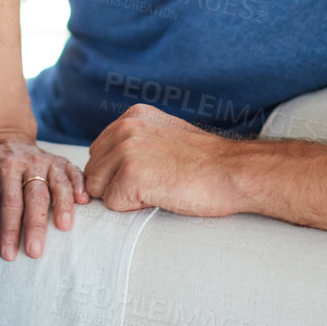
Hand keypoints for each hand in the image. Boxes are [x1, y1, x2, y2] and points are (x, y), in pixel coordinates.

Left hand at [0, 126, 88, 260]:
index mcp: (8, 167)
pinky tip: (84, 200)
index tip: (10, 253)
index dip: (10, 229)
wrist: (11, 139)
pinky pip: (74, 172)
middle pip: (35, 196)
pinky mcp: (62, 161)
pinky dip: (80, 185)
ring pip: (58, 184)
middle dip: (35, 225)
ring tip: (64, 227)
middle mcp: (30, 163)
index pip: (11, 202)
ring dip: (63, 206)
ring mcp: (48, 161)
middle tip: (35, 251)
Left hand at [84, 104, 241, 216]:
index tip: (148, 175)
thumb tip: (108, 164)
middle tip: (153, 186)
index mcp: (133, 116)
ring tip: (156, 190)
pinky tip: (160, 197)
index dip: (117, 173)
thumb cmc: (205, 163)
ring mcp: (127, 149)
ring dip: (123, 197)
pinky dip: (133, 209)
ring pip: (97, 188)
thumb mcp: (165, 136)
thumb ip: (135, 142)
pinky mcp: (131, 174)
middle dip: (114, 186)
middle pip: (93, 170)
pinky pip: (112, 204)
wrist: (233, 172)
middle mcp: (125, 127)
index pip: (100, 152)